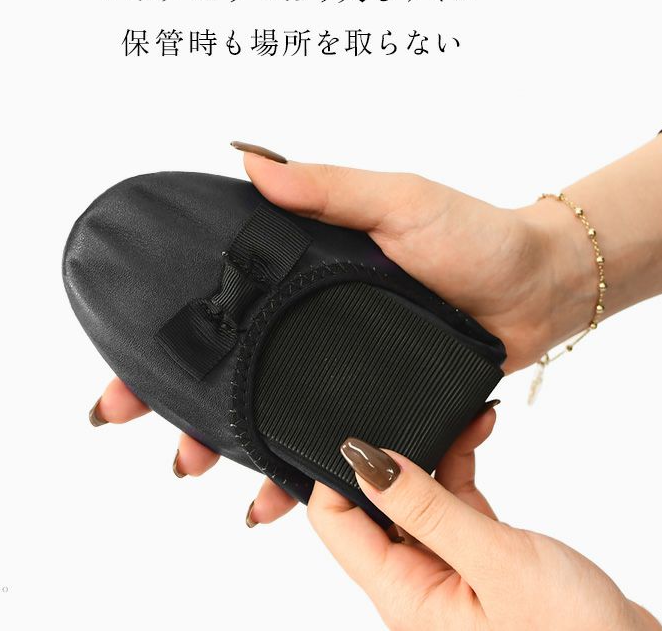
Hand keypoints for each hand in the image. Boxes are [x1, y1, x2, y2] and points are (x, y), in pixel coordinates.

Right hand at [90, 151, 595, 523]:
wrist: (537, 288)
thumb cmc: (471, 236)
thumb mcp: (397, 200)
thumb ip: (328, 188)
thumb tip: (252, 162)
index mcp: (303, 274)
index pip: (218, 302)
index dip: (167, 332)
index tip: (124, 363)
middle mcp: (311, 323)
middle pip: (228, 364)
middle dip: (177, 397)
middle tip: (133, 420)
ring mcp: (339, 367)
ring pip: (265, 410)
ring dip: (225, 442)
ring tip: (193, 465)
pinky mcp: (372, 401)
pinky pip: (323, 442)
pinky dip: (294, 473)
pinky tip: (269, 499)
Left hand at [308, 407, 660, 630]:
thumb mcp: (495, 564)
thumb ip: (428, 510)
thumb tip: (366, 461)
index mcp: (403, 593)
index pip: (337, 524)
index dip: (336, 473)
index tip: (357, 427)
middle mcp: (416, 581)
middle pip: (372, 505)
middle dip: (387, 453)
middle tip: (403, 407)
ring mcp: (446, 565)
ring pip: (416, 495)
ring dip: (431, 450)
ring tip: (456, 411)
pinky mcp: (476, 552)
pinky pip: (451, 497)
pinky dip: (460, 461)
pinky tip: (478, 429)